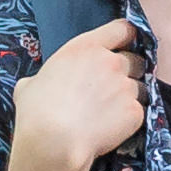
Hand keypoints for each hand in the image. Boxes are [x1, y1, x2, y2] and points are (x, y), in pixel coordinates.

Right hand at [8, 18, 154, 170]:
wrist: (55, 141)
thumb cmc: (37, 110)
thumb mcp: (31, 83)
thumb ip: (45, 77)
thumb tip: (37, 86)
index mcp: (86, 47)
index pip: (122, 29)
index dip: (125, 37)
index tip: (123, 45)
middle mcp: (111, 63)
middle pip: (135, 60)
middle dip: (128, 71)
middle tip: (112, 87)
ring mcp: (126, 87)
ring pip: (139, 87)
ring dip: (129, 96)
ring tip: (110, 112)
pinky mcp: (134, 112)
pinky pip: (138, 112)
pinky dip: (128, 119)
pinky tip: (111, 128)